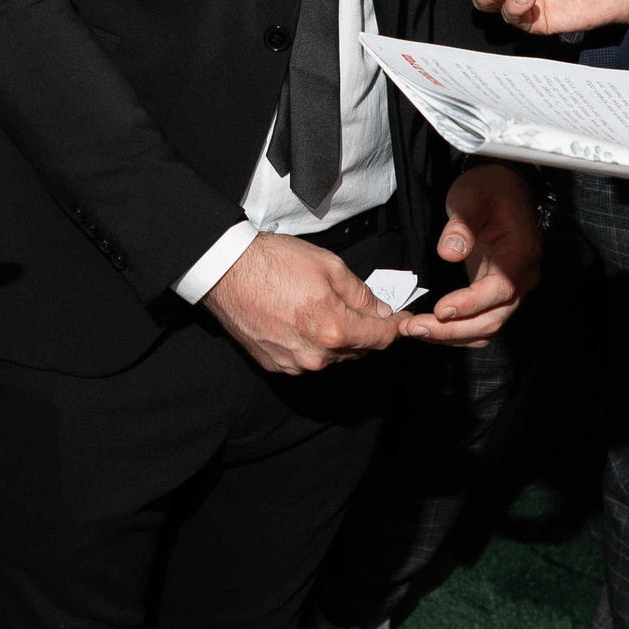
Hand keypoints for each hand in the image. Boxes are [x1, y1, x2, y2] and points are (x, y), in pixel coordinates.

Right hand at [200, 232, 401, 374]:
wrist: (226, 272)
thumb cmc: (274, 263)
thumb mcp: (329, 265)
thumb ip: (361, 293)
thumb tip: (380, 311)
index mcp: (335, 329)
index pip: (380, 338)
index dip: (396, 328)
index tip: (403, 321)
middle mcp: (317, 355)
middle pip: (358, 350)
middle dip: (367, 331)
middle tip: (366, 308)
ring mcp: (295, 364)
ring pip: (333, 356)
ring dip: (339, 338)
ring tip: (326, 308)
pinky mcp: (276, 365)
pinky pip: (307, 358)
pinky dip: (313, 344)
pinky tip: (303, 320)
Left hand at [401, 164, 540, 345]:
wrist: (504, 188)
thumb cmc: (488, 189)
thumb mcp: (469, 197)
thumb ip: (461, 224)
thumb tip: (450, 252)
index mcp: (520, 251)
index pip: (500, 289)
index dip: (470, 304)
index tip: (440, 310)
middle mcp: (523, 276)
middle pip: (493, 317)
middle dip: (452, 329)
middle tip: (414, 327)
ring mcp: (513, 288)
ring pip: (487, 326)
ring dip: (452, 335)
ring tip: (416, 330)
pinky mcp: (498, 293)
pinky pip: (482, 322)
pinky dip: (458, 331)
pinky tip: (431, 327)